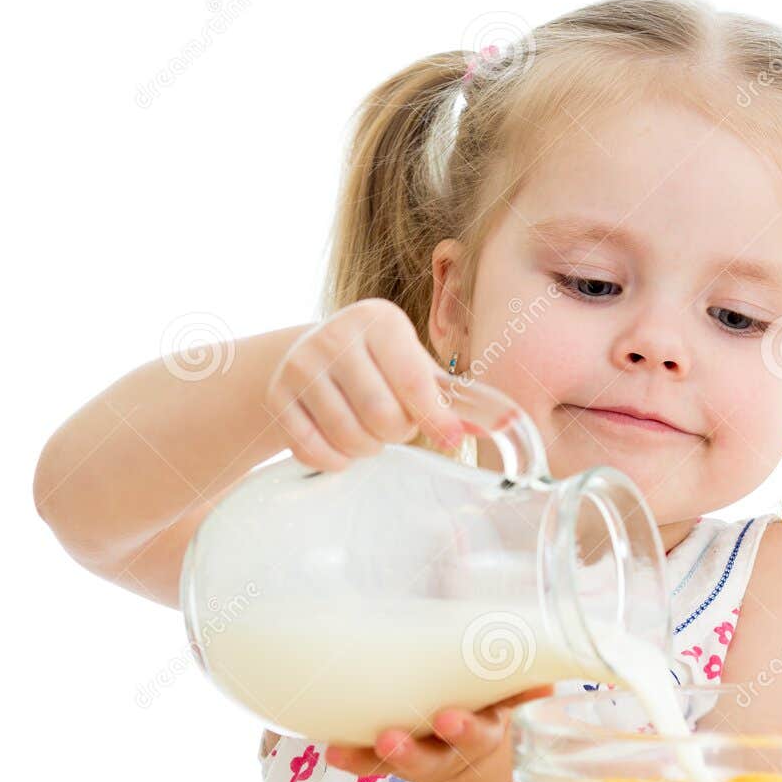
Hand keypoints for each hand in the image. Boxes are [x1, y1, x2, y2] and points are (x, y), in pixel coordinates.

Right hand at [264, 297, 465, 471]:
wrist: (309, 356)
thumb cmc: (379, 366)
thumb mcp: (415, 368)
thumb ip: (455, 398)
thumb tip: (504, 424)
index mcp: (379, 320)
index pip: (415, 383)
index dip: (437, 419)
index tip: (450, 439)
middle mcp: (336, 335)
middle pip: (384, 417)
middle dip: (397, 433)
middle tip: (395, 426)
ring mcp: (301, 364)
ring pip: (351, 438)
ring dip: (369, 449)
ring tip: (370, 433)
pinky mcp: (277, 396)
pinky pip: (315, 451)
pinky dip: (336, 460)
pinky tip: (343, 446)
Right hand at [322, 684, 555, 781]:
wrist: (484, 758)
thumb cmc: (424, 728)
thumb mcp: (392, 716)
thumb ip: (360, 705)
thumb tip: (318, 657)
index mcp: (411, 758)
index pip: (379, 763)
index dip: (360, 761)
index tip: (336, 753)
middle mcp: (446, 750)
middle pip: (427, 759)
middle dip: (408, 753)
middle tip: (389, 740)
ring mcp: (481, 728)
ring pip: (470, 736)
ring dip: (462, 728)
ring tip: (451, 717)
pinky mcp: (508, 706)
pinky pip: (518, 701)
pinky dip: (529, 693)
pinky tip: (545, 685)